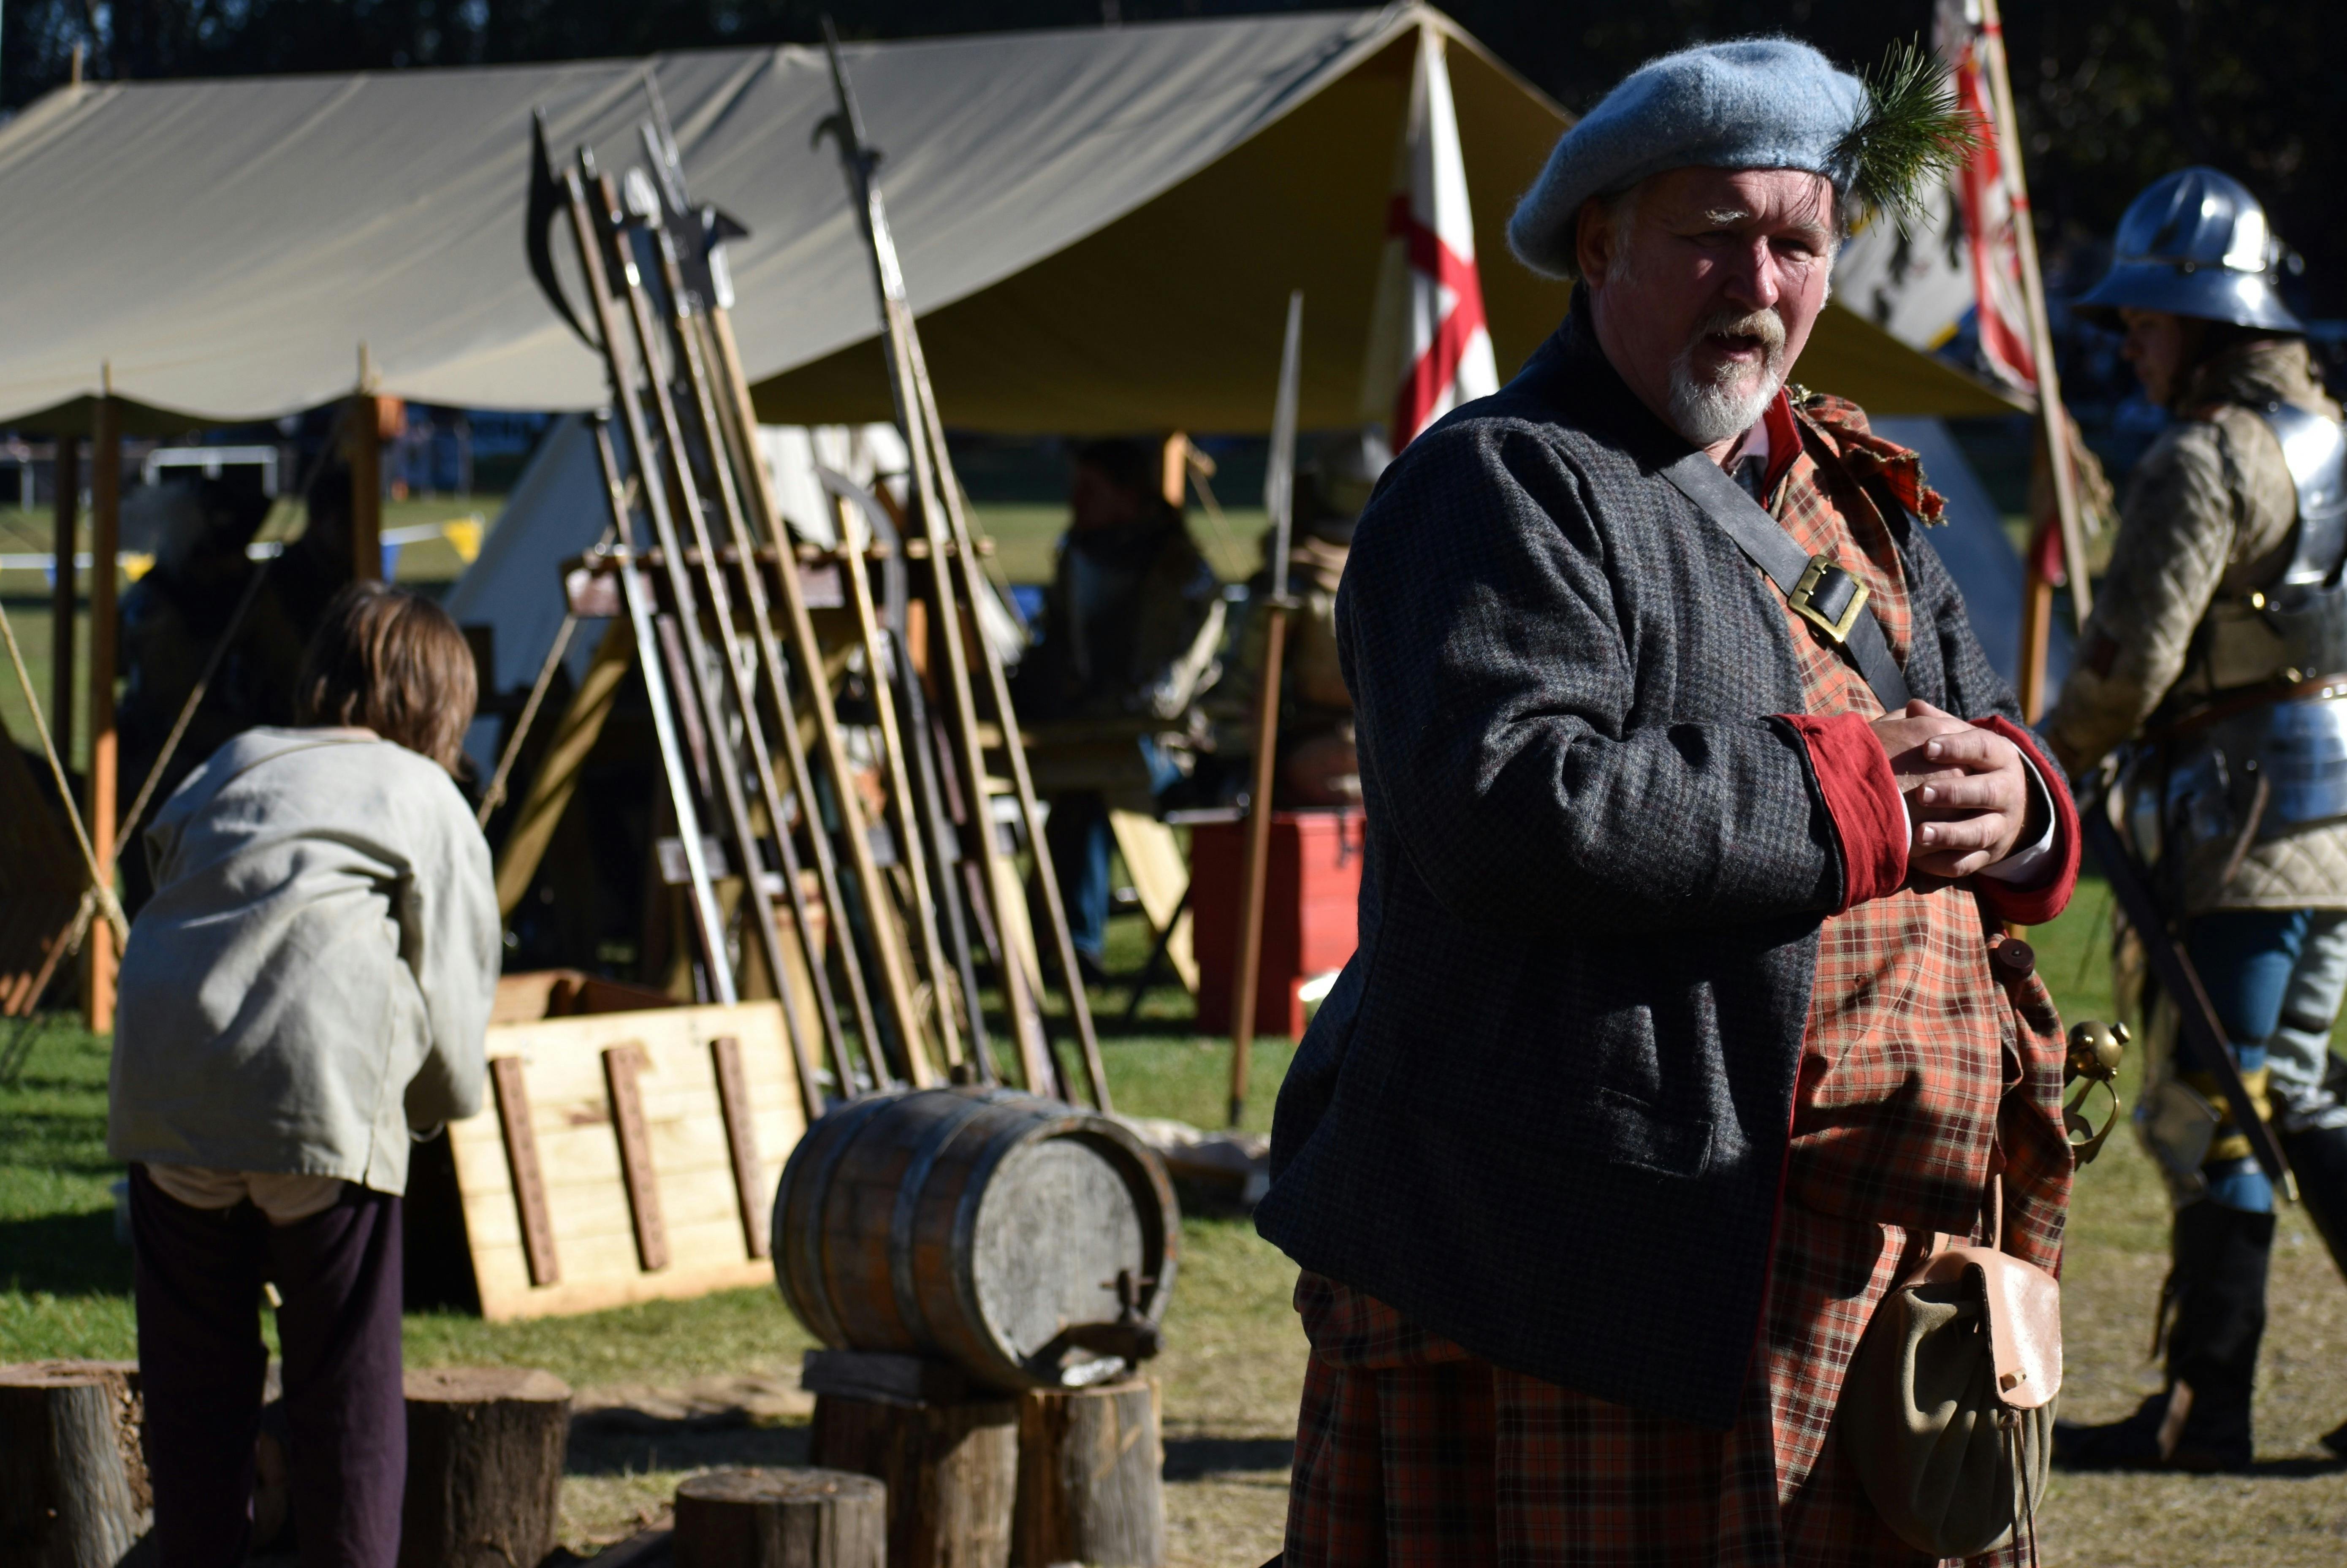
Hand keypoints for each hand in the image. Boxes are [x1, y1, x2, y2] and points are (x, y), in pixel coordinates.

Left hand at [1868, 700, 2033, 877]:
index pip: (1983, 748)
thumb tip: (1914, 707)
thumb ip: (1939, 724)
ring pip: (1980, 832)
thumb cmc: (1971, 763)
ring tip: (1920, 834)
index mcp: (2000, 757)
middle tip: (1922, 793)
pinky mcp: (1990, 855)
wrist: (2008, 804)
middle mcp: (2008, 791)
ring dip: (1951, 834)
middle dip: (1955, 793)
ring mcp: (2001, 826)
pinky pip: (1969, 863)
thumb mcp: (1964, 740)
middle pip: (1987, 792)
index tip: (1926, 748)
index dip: (1957, 748)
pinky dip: (1945, 864)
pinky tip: (1919, 861)